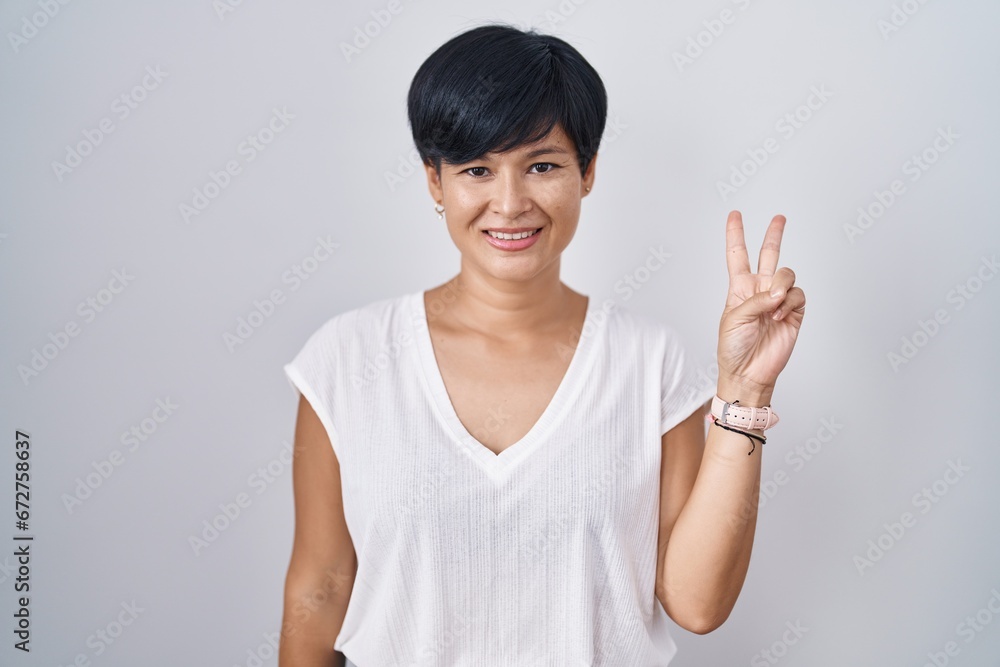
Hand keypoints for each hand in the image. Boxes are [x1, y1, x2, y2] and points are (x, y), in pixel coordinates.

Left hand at [717, 211, 804, 403]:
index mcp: (739, 288)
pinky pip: (798, 295)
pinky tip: (779, 315)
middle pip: (769, 254)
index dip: (735, 234)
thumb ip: (755, 300)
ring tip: (773, 305)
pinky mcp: (794, 312)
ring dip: (781, 286)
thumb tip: (778, 292)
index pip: (737, 255)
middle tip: (779, 218)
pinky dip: (789, 302)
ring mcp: (778, 300)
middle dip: (775, 235)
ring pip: (787, 274)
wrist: (749, 372)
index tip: (734, 215)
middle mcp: (760, 289)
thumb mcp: (733, 318)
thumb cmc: (733, 347)